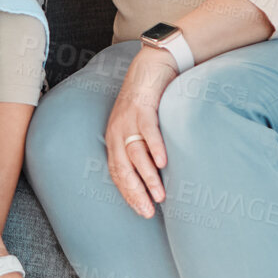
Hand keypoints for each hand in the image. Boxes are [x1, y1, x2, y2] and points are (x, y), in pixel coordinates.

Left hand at [104, 46, 179, 217]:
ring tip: (159, 194)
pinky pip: (148, 131)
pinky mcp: (143, 107)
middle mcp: (117, 131)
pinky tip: (162, 163)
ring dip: (147, 176)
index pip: (117, 173)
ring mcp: (129, 119)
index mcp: (115, 139)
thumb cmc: (147, 101)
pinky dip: (155, 147)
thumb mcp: (139, 126)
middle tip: (148, 211)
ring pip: (135, 154)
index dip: (128, 194)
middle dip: (136, 192)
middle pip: (123, 168)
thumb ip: (142, 147)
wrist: (149, 67)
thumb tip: (156, 175)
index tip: (141, 211)